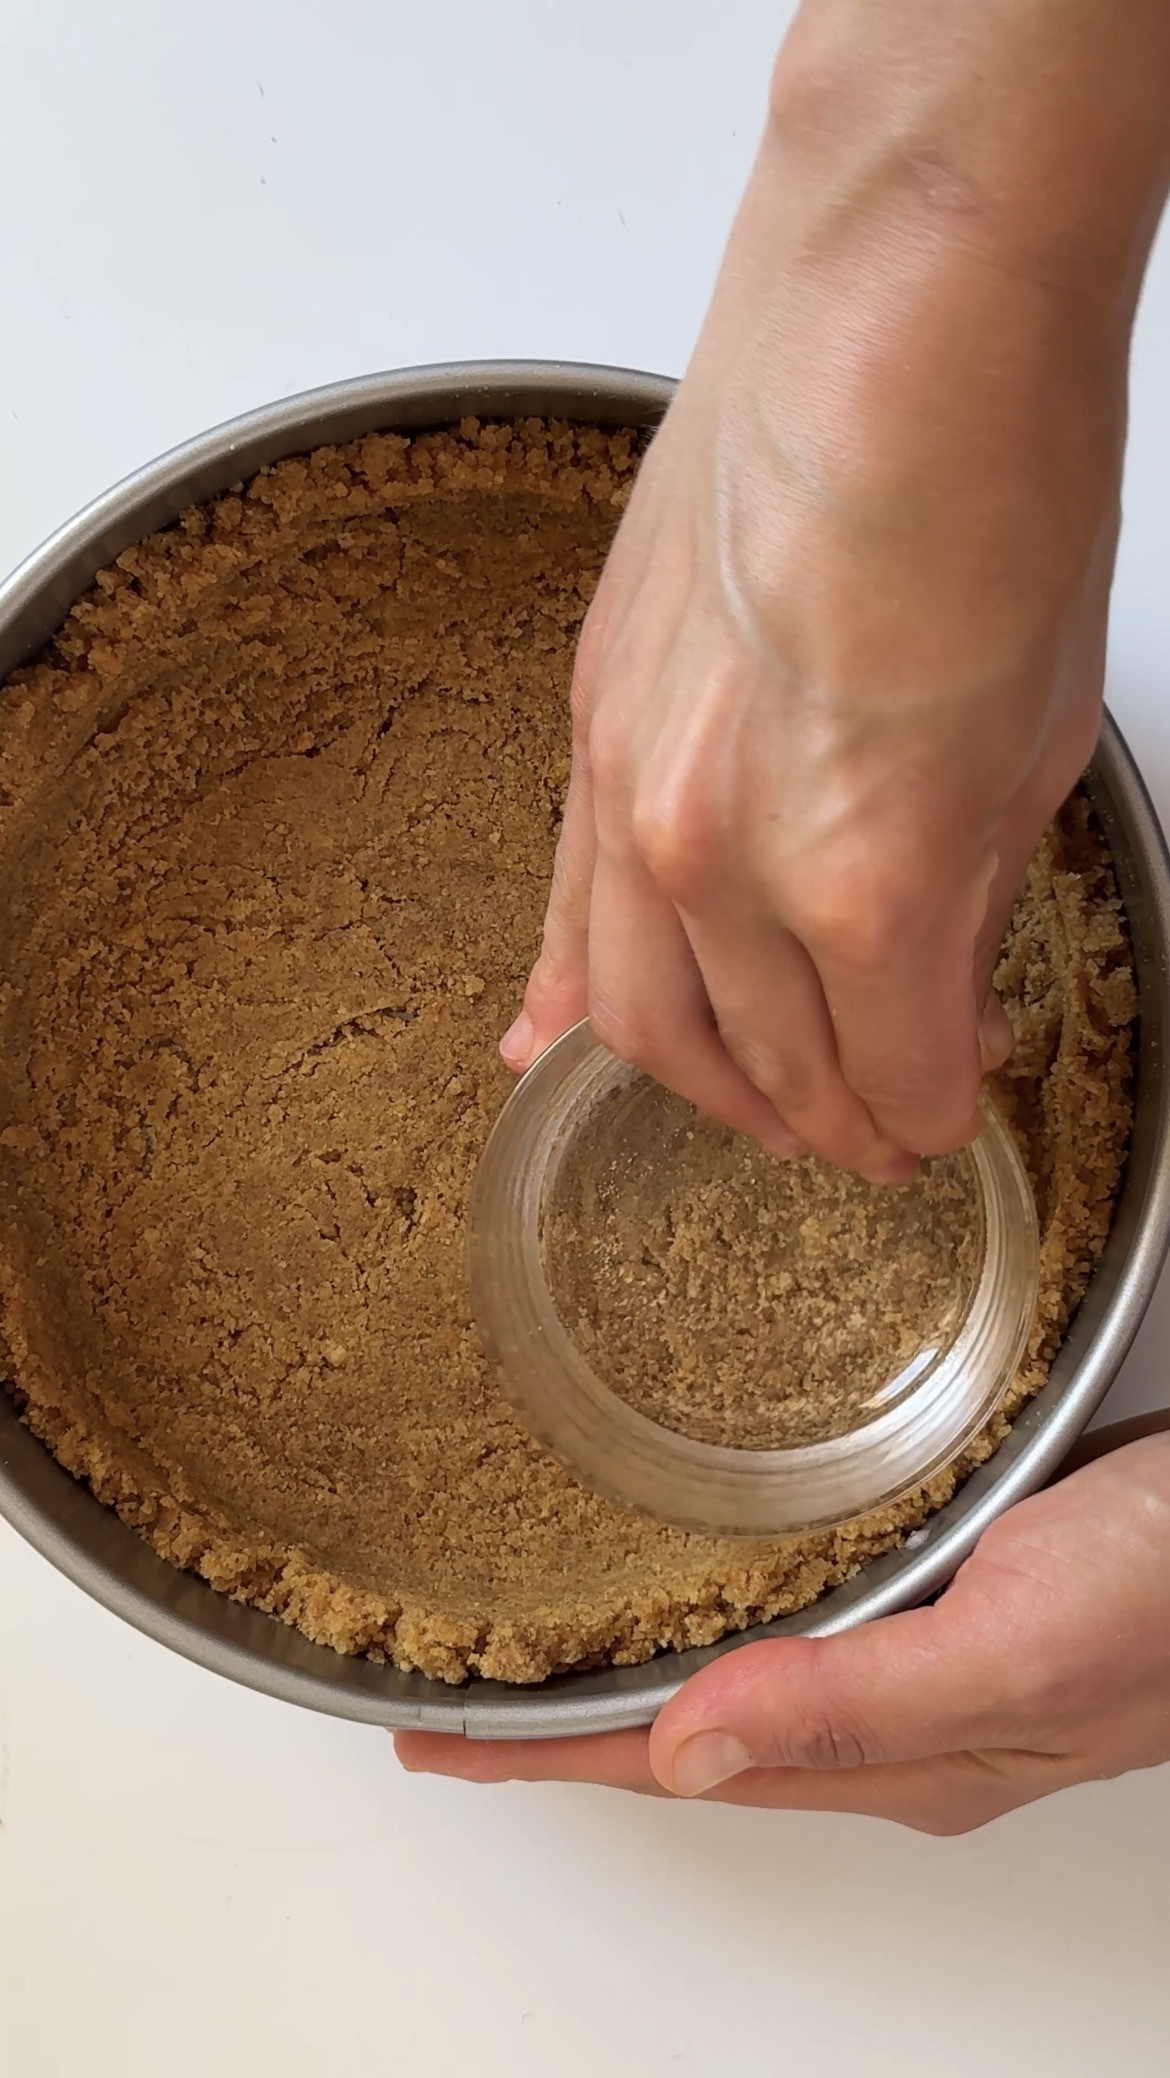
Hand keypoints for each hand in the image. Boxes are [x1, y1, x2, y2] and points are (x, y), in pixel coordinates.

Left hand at [395, 1438, 1169, 1832]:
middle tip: (457, 1695)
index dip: (544, 1756)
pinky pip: (808, 1626)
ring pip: (747, 1684)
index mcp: (897, 1753)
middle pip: (692, 1738)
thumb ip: (858, 1698)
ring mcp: (932, 1662)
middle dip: (568, 1728)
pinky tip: (711, 1583)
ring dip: (641, 1672)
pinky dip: (728, 1616)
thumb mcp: (1017, 1637)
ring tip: (548, 1649)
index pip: (671, 1766)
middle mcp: (900, 1722)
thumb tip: (685, 1755)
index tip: (430, 1741)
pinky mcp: (959, 1595)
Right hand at [501, 1, 1168, 1178]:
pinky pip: (566, 911)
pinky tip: (549, 1048)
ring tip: (757, 1104)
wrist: (895, 305)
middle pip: (764, 1070)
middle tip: (867, 1128)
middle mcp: (720, 862)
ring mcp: (632, 796)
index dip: (928, 1114)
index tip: (946, 1108)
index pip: (888, 1077)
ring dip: (708, 1087)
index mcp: (865, 880)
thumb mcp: (1039, 736)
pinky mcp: (588, 729)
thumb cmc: (995, 479)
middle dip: (828, 1122)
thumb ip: (969, 895)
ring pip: (645, 1020)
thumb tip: (939, 981)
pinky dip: (570, 993)